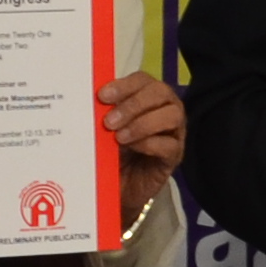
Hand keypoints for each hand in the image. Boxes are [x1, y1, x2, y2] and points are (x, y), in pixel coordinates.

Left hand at [103, 69, 185, 217]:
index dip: (124, 85)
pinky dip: (149, 143)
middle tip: (109, 121)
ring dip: (142, 123)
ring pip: (171, 115)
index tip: (103, 96)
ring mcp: (174, 132)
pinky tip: (132, 147)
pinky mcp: (174, 156)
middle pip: (160, 92)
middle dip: (133, 104)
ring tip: (120, 137)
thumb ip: (102, 114)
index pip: (142, 80)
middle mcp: (165, 109)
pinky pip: (170, 145)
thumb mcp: (104, 130)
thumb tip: (91, 103)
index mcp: (146, 97)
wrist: (120, 186)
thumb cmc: (114, 152)